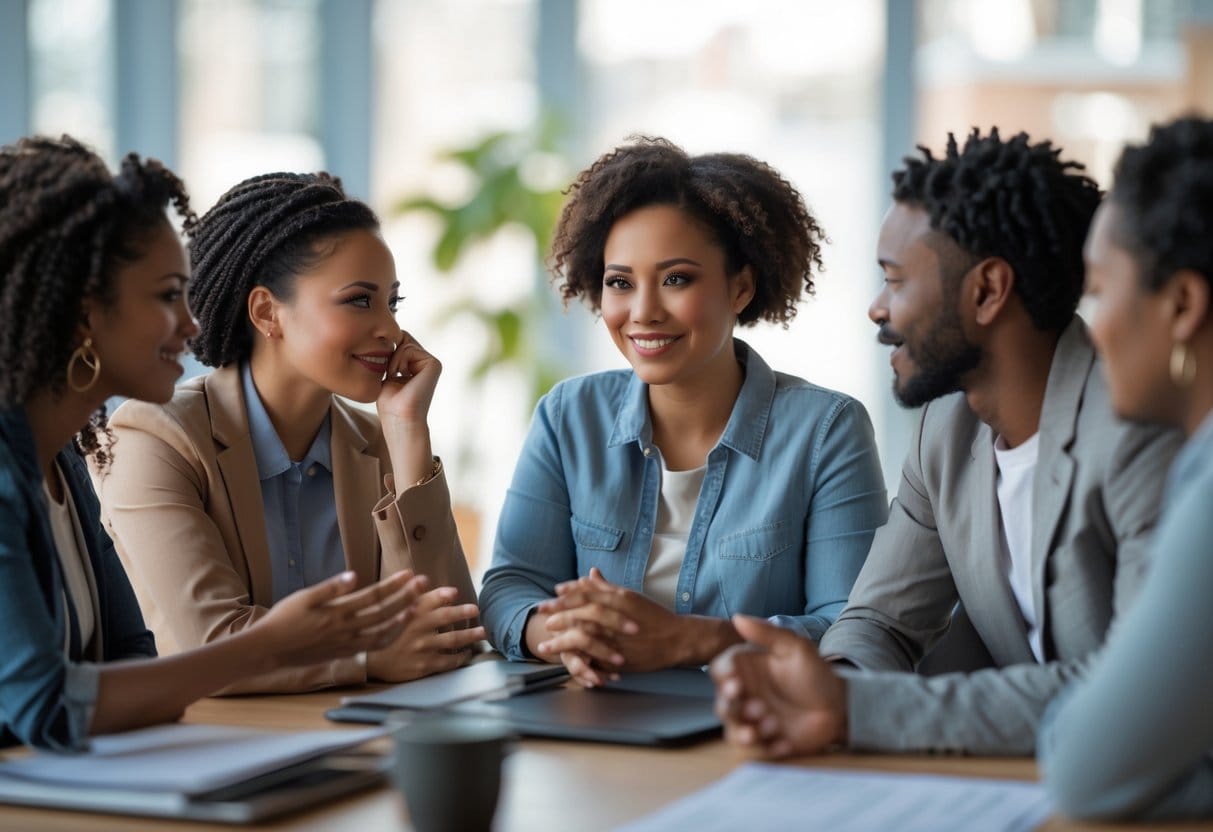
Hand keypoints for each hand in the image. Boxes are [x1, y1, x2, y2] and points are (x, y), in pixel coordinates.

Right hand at [257, 570, 425, 668]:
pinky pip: (373, 646)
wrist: (269, 650)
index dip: (394, 585)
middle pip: (385, 613)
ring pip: (383, 634)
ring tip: (417, 607)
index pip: (373, 596)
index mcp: (337, 613)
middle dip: (407, 597)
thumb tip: (354, 576)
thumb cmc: (283, 619)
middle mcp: (346, 630)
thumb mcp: (304, 597)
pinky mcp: (344, 653)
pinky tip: (397, 629)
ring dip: (403, 620)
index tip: (410, 574)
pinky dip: (389, 637)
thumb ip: (331, 588)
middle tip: (423, 584)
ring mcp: (347, 644)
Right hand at [367, 585, 484, 681]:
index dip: (443, 595)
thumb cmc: (385, 633)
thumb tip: (424, 580)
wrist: (370, 662)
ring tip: (482, 632)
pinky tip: (467, 654)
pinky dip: (460, 657)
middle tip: (475, 609)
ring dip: (470, 635)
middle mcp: (417, 628)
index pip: (429, 599)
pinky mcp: (424, 665)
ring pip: (452, 639)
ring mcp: (421, 647)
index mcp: (409, 612)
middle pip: (444, 617)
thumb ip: (410, 598)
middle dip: (462, 612)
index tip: (455, 593)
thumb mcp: (393, 612)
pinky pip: (448, 661)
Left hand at [376, 331, 440, 424]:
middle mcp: (428, 364)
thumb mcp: (388, 373)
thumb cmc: (390, 403)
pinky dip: (399, 361)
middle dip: (391, 355)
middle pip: (403, 339)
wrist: (399, 419)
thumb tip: (395, 334)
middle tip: (391, 375)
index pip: (401, 343)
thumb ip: (394, 355)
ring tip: (396, 377)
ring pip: (405, 343)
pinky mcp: (434, 364)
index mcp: (419, 366)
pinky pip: (409, 349)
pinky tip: (401, 376)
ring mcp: (432, 363)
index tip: (388, 374)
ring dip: (393, 361)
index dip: (388, 354)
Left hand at [535, 568, 694, 685]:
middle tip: (543, 619)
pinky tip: (566, 661)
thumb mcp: (630, 597)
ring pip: (584, 638)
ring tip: (547, 644)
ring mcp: (618, 640)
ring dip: (562, 641)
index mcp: (619, 600)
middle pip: (581, 616)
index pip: (586, 595)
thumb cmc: (654, 616)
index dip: (566, 596)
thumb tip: (588, 574)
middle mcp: (617, 619)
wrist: (676, 640)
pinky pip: (595, 660)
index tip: (551, 597)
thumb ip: (607, 587)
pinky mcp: (619, 659)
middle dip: (559, 617)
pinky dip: (579, 660)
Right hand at [710, 614, 847, 758]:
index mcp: (746, 670)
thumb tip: (738, 617)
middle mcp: (744, 696)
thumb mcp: (795, 648)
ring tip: (772, 726)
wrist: (840, 706)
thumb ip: (767, 633)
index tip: (736, 681)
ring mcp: (753, 721)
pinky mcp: (765, 743)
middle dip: (734, 708)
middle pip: (722, 704)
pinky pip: (755, 752)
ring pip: (733, 731)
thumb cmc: (815, 673)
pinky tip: (785, 742)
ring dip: (747, 732)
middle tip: (758, 708)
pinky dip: (767, 750)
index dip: (724, 677)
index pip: (720, 671)